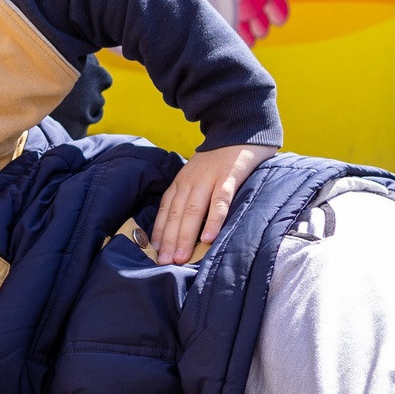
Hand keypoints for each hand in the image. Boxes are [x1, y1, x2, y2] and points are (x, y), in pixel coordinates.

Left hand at [151, 144, 274, 265]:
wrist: (240, 130)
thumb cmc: (219, 161)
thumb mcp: (198, 176)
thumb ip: (191, 196)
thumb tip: (184, 228)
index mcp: (182, 182)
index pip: (166, 209)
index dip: (159, 231)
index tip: (154, 252)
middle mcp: (191, 181)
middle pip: (177, 214)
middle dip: (169, 239)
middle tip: (164, 263)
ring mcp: (209, 178)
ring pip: (194, 210)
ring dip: (186, 235)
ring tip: (181, 257)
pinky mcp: (229, 177)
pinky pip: (220, 200)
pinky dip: (214, 219)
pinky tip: (209, 237)